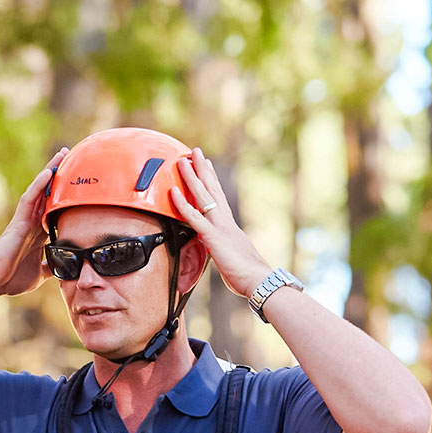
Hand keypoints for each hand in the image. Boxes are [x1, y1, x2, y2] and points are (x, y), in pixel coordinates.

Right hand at [0, 148, 67, 298]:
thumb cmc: (11, 278)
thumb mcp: (40, 273)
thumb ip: (52, 266)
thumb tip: (65, 268)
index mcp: (38, 233)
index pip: (55, 208)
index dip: (65, 195)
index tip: (79, 182)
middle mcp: (32, 222)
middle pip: (48, 193)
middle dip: (59, 175)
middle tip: (71, 155)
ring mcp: (25, 220)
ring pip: (39, 190)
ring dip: (50, 171)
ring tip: (62, 154)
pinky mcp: (18, 221)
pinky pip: (29, 199)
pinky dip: (39, 185)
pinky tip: (48, 172)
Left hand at [169, 148, 273, 299]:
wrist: (259, 281)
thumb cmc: (248, 275)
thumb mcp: (232, 258)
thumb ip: (223, 250)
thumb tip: (219, 251)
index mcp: (230, 226)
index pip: (218, 198)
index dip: (212, 181)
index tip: (207, 166)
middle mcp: (225, 221)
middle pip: (211, 189)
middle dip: (202, 169)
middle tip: (194, 151)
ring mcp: (219, 226)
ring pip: (202, 196)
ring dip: (191, 176)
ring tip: (182, 159)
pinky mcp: (213, 237)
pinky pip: (194, 217)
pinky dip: (182, 203)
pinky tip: (173, 191)